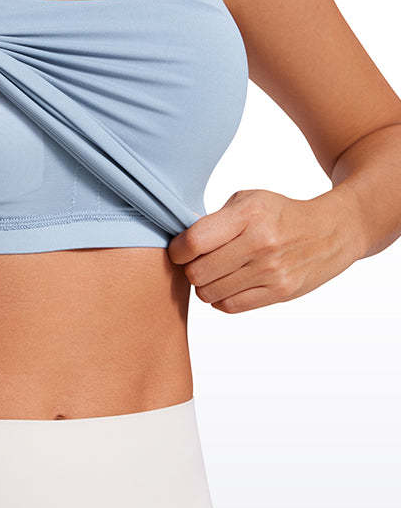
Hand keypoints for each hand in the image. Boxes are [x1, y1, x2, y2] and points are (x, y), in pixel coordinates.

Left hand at [166, 187, 358, 312]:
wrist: (330, 231)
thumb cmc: (279, 214)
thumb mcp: (248, 200)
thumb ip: (215, 220)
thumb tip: (180, 245)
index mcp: (249, 213)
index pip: (194, 241)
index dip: (177, 250)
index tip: (179, 250)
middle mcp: (261, 242)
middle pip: (198, 272)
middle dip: (189, 269)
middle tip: (197, 263)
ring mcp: (272, 270)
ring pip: (210, 293)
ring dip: (204, 286)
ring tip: (214, 274)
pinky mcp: (280, 292)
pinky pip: (230, 306)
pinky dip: (220, 299)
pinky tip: (227, 286)